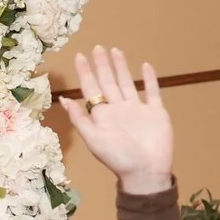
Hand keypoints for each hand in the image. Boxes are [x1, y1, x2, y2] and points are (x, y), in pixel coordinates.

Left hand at [62, 46, 171, 195]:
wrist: (146, 172)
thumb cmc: (118, 158)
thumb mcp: (93, 139)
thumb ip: (79, 119)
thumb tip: (64, 99)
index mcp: (102, 116)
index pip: (91, 89)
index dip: (85, 73)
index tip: (79, 56)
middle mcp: (118, 110)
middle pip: (108, 82)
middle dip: (102, 65)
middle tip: (97, 47)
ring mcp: (138, 110)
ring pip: (128, 83)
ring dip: (121, 68)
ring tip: (115, 51)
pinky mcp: (156, 113)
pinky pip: (153, 92)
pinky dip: (150, 79)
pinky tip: (146, 66)